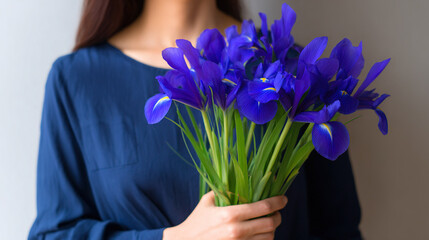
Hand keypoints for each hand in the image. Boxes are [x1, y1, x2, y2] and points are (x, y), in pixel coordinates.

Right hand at [163, 191, 287, 239]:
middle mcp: (236, 231)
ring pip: (268, 238)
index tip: (284, 199)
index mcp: (230, 214)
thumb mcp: (208, 201)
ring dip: (272, 230)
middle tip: (278, 212)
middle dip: (278, 217)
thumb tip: (241, 178)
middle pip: (270, 224)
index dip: (278, 202)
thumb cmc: (196, 221)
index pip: (263, 207)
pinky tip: (260, 234)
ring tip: (269, 223)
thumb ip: (224, 190)